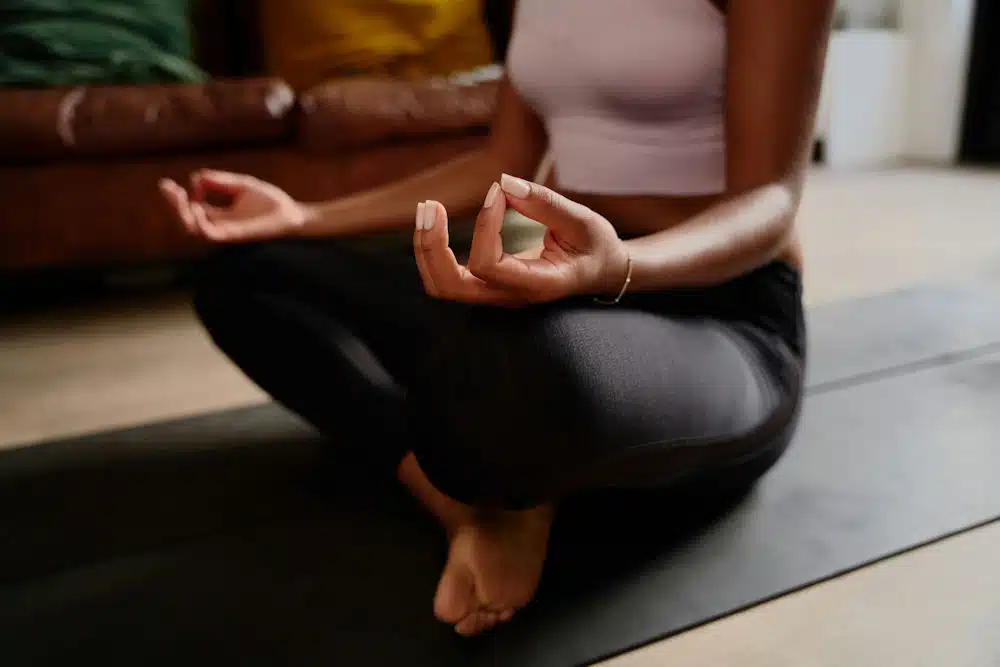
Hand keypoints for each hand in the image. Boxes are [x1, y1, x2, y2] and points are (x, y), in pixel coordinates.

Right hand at [159, 170, 306, 242]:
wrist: (292, 214)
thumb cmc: (270, 201)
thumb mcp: (241, 185)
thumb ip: (220, 181)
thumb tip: (196, 177)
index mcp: (219, 214)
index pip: (190, 208)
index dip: (176, 198)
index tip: (167, 184)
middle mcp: (219, 225)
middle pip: (186, 220)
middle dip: (173, 205)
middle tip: (168, 188)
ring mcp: (225, 232)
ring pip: (193, 229)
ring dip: (181, 213)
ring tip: (179, 195)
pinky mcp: (234, 236)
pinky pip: (210, 234)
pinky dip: (200, 223)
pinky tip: (198, 207)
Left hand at [413, 175, 628, 305]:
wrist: (600, 270)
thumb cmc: (595, 245)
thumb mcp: (583, 221)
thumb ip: (545, 203)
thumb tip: (505, 183)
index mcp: (537, 285)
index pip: (490, 265)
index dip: (485, 225)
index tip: (497, 192)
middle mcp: (509, 295)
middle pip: (450, 287)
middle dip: (432, 246)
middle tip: (431, 206)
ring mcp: (495, 293)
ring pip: (441, 286)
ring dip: (426, 247)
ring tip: (428, 209)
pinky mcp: (486, 283)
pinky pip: (446, 276)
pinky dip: (433, 249)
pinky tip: (435, 220)